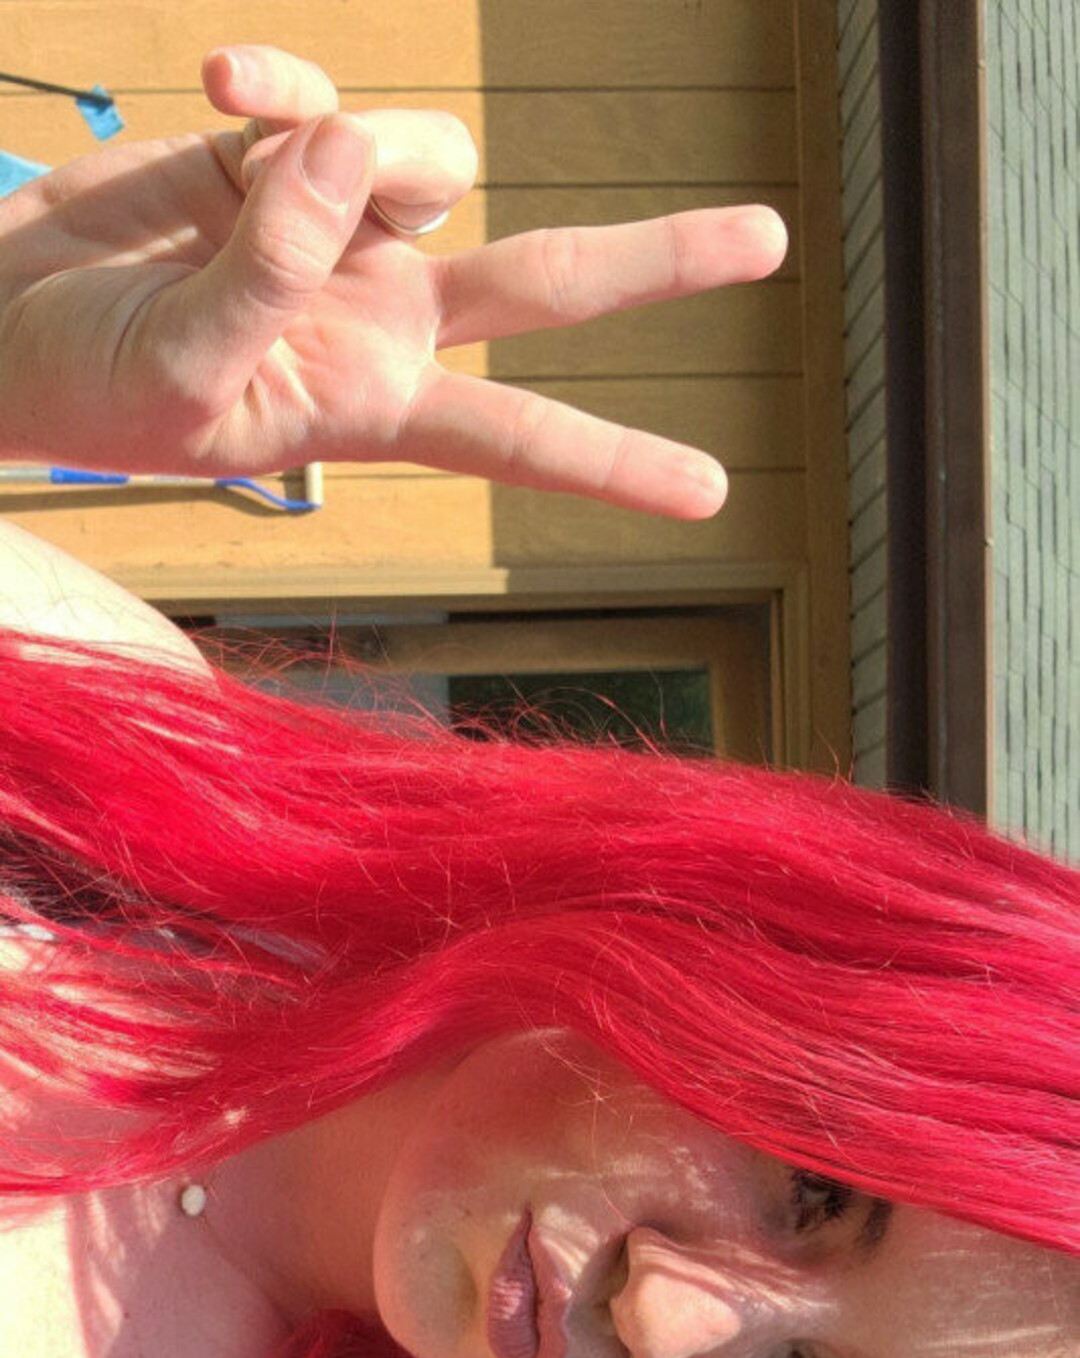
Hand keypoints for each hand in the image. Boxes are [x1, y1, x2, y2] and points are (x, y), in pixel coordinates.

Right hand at [0, 44, 787, 517]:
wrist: (7, 322)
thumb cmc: (86, 390)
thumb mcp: (180, 369)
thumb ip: (268, 272)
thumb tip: (352, 151)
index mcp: (372, 405)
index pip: (513, 437)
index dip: (607, 463)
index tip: (708, 493)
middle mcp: (383, 315)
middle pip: (545, 285)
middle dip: (653, 263)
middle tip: (772, 237)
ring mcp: (340, 229)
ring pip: (425, 155)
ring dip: (354, 147)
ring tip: (243, 160)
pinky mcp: (283, 153)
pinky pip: (318, 98)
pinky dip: (280, 85)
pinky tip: (217, 87)